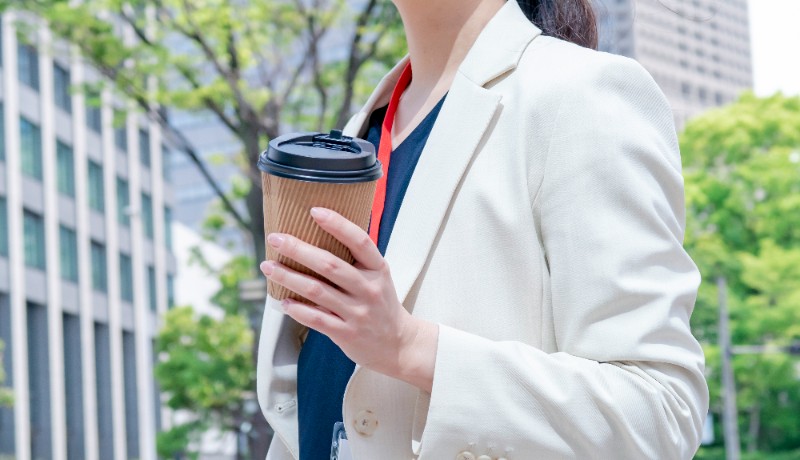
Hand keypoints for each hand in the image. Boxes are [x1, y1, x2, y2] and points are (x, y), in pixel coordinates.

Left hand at [259, 207, 438, 391]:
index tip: (314, 211)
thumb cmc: (382, 304)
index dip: (337, 224)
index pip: (359, 241)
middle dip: (298, 249)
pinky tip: (283, 300)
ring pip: (317, 290)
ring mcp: (358, 312)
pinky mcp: (346, 333)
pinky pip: (316, 318)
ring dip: (288, 277)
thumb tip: (319, 233)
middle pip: (330, 264)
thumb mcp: (379, 277)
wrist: (399, 344)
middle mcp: (369, 289)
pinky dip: (297, 308)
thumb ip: (357, 260)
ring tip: (268, 267)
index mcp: (378, 269)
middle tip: (275, 238)